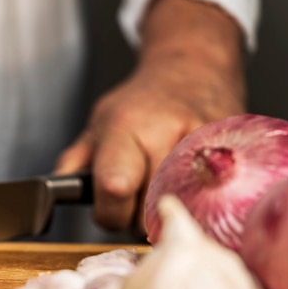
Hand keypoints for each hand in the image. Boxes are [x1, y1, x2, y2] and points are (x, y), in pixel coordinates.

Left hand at [55, 0, 245, 233]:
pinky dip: (193, 206)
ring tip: (159, 187)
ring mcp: (202, 146)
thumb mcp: (99, 122)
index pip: (114, 188)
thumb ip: (77, 160)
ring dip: (164, 215)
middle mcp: (165, 135)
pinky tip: (186, 186)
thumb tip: (57, 188)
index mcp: (126, 129)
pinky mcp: (230, 156)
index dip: (108, 212)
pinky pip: (207, 204)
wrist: (194, 70)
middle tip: (135, 198)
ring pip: (177, 215)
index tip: (106, 209)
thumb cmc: (142, 101)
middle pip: (146, 214)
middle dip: (134, 218)